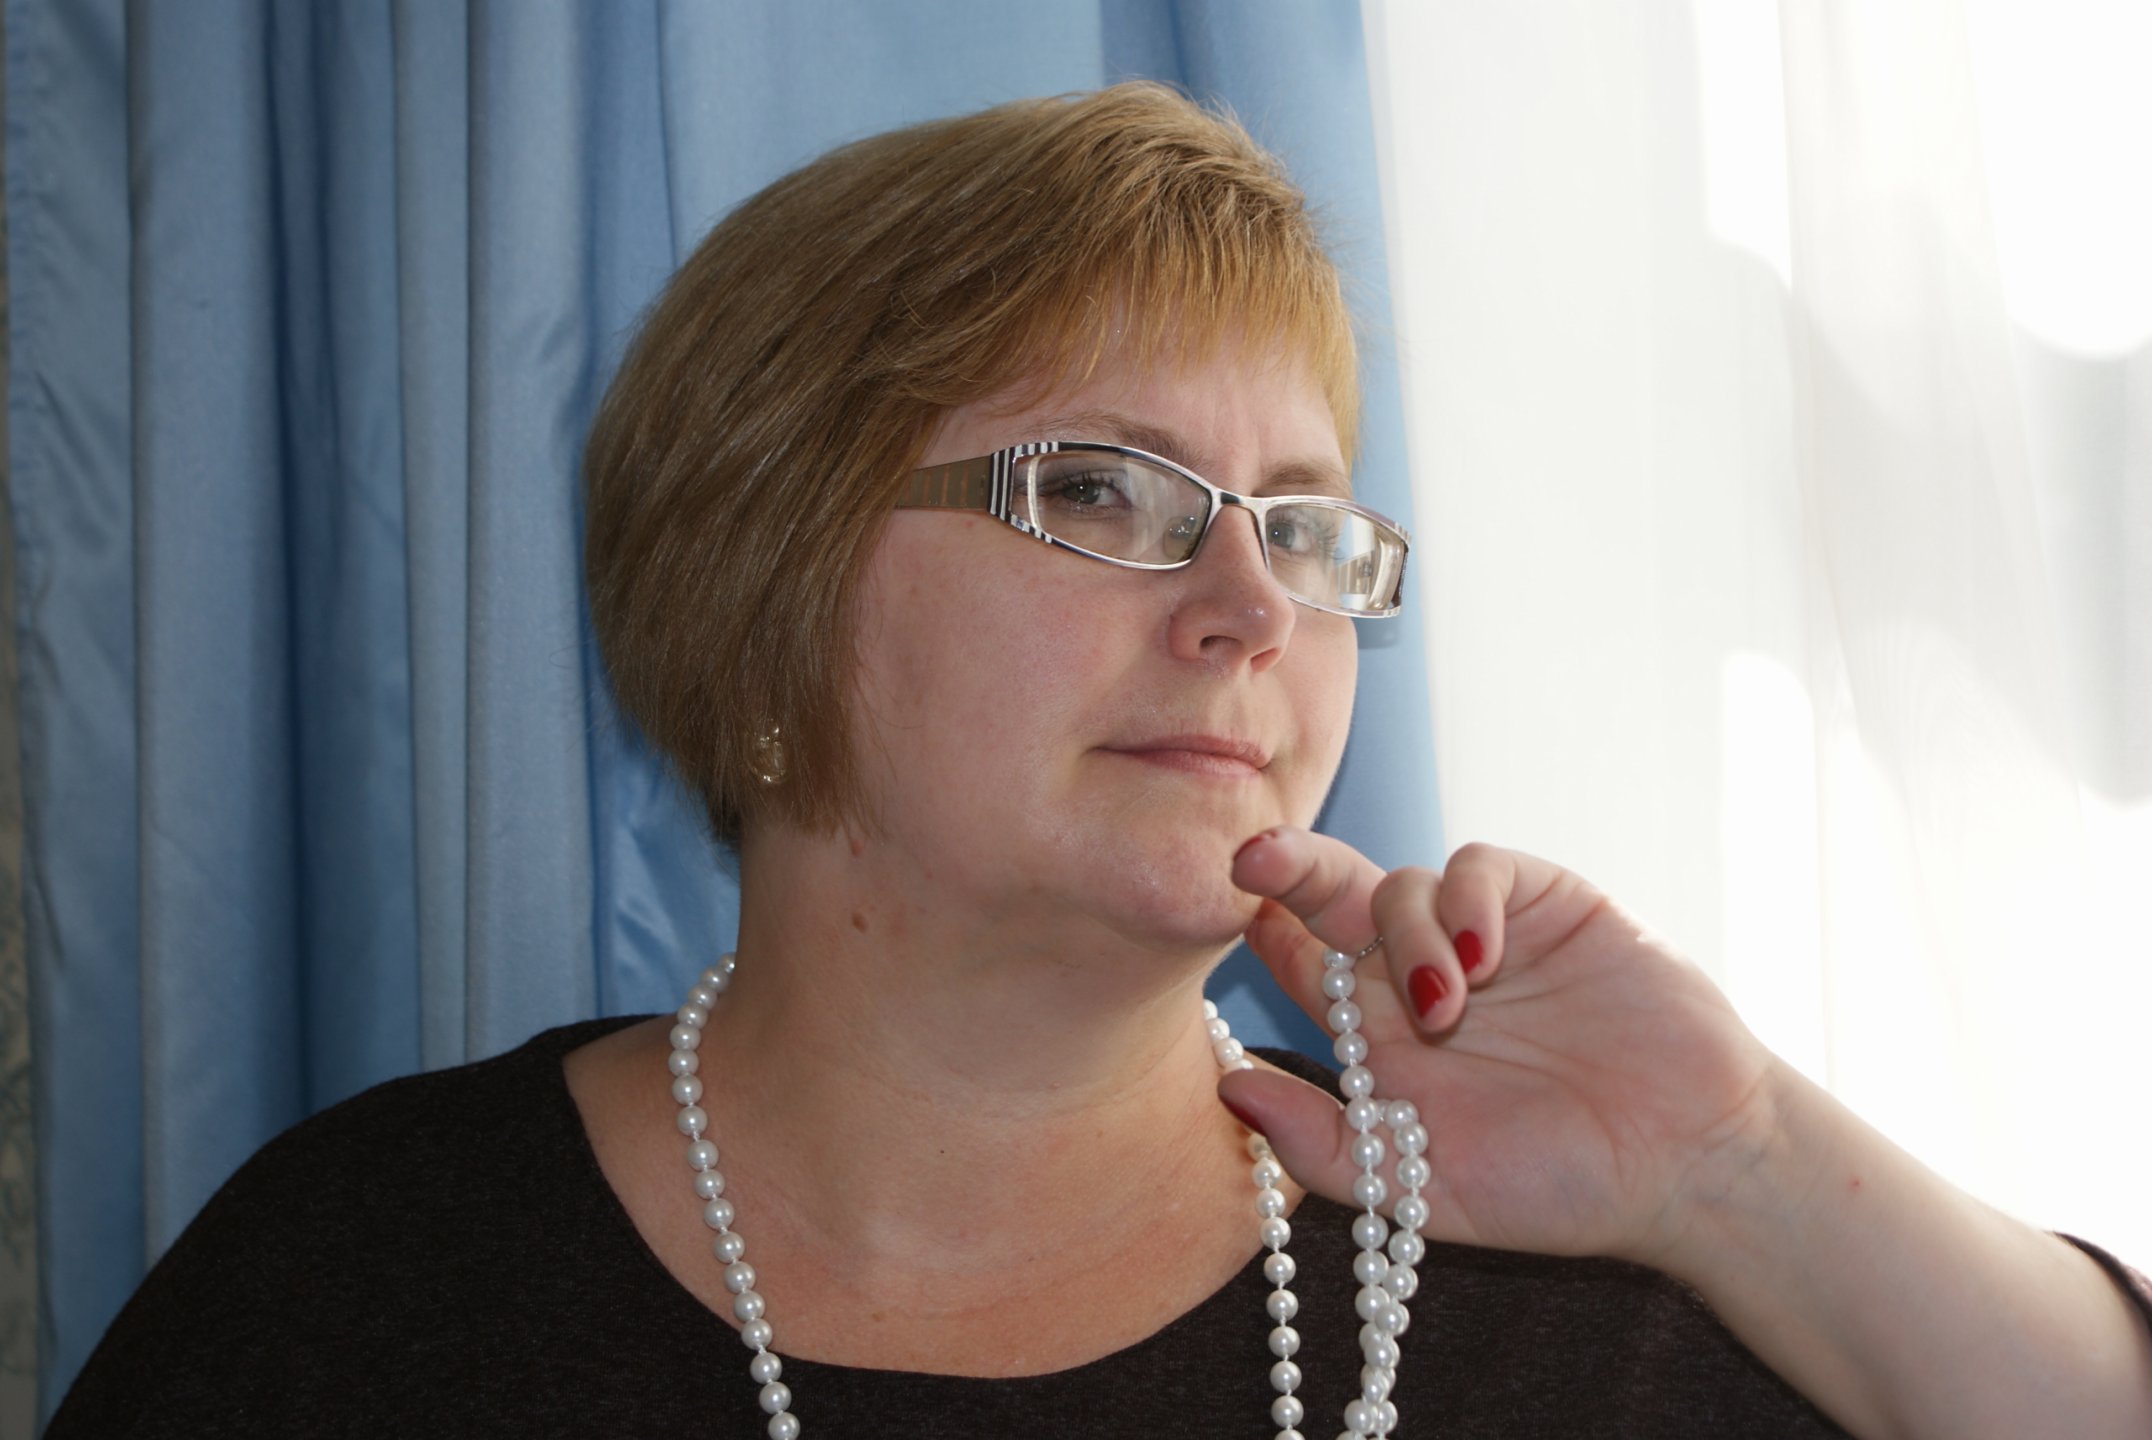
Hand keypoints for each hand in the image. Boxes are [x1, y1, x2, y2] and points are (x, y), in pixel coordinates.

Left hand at [1218, 827, 1782, 1268]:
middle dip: (1286, 867)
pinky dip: (1466, 898)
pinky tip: (1482, 956)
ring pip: (1398, 885)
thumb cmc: (1557, 1188)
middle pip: (1327, 896)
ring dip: (1406, 934)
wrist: (1689, 1165)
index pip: (1295, 960)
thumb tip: (1226, 1087)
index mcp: (1375, 1038)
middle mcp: (1415, 975)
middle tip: (1254, 860)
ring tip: (1447, 1005)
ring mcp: (1480, 935)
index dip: (1261, 929)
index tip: (1232, 916)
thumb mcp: (1421, 1187)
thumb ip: (1322, 1147)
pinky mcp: (1544, 903)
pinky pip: (1477, 865)